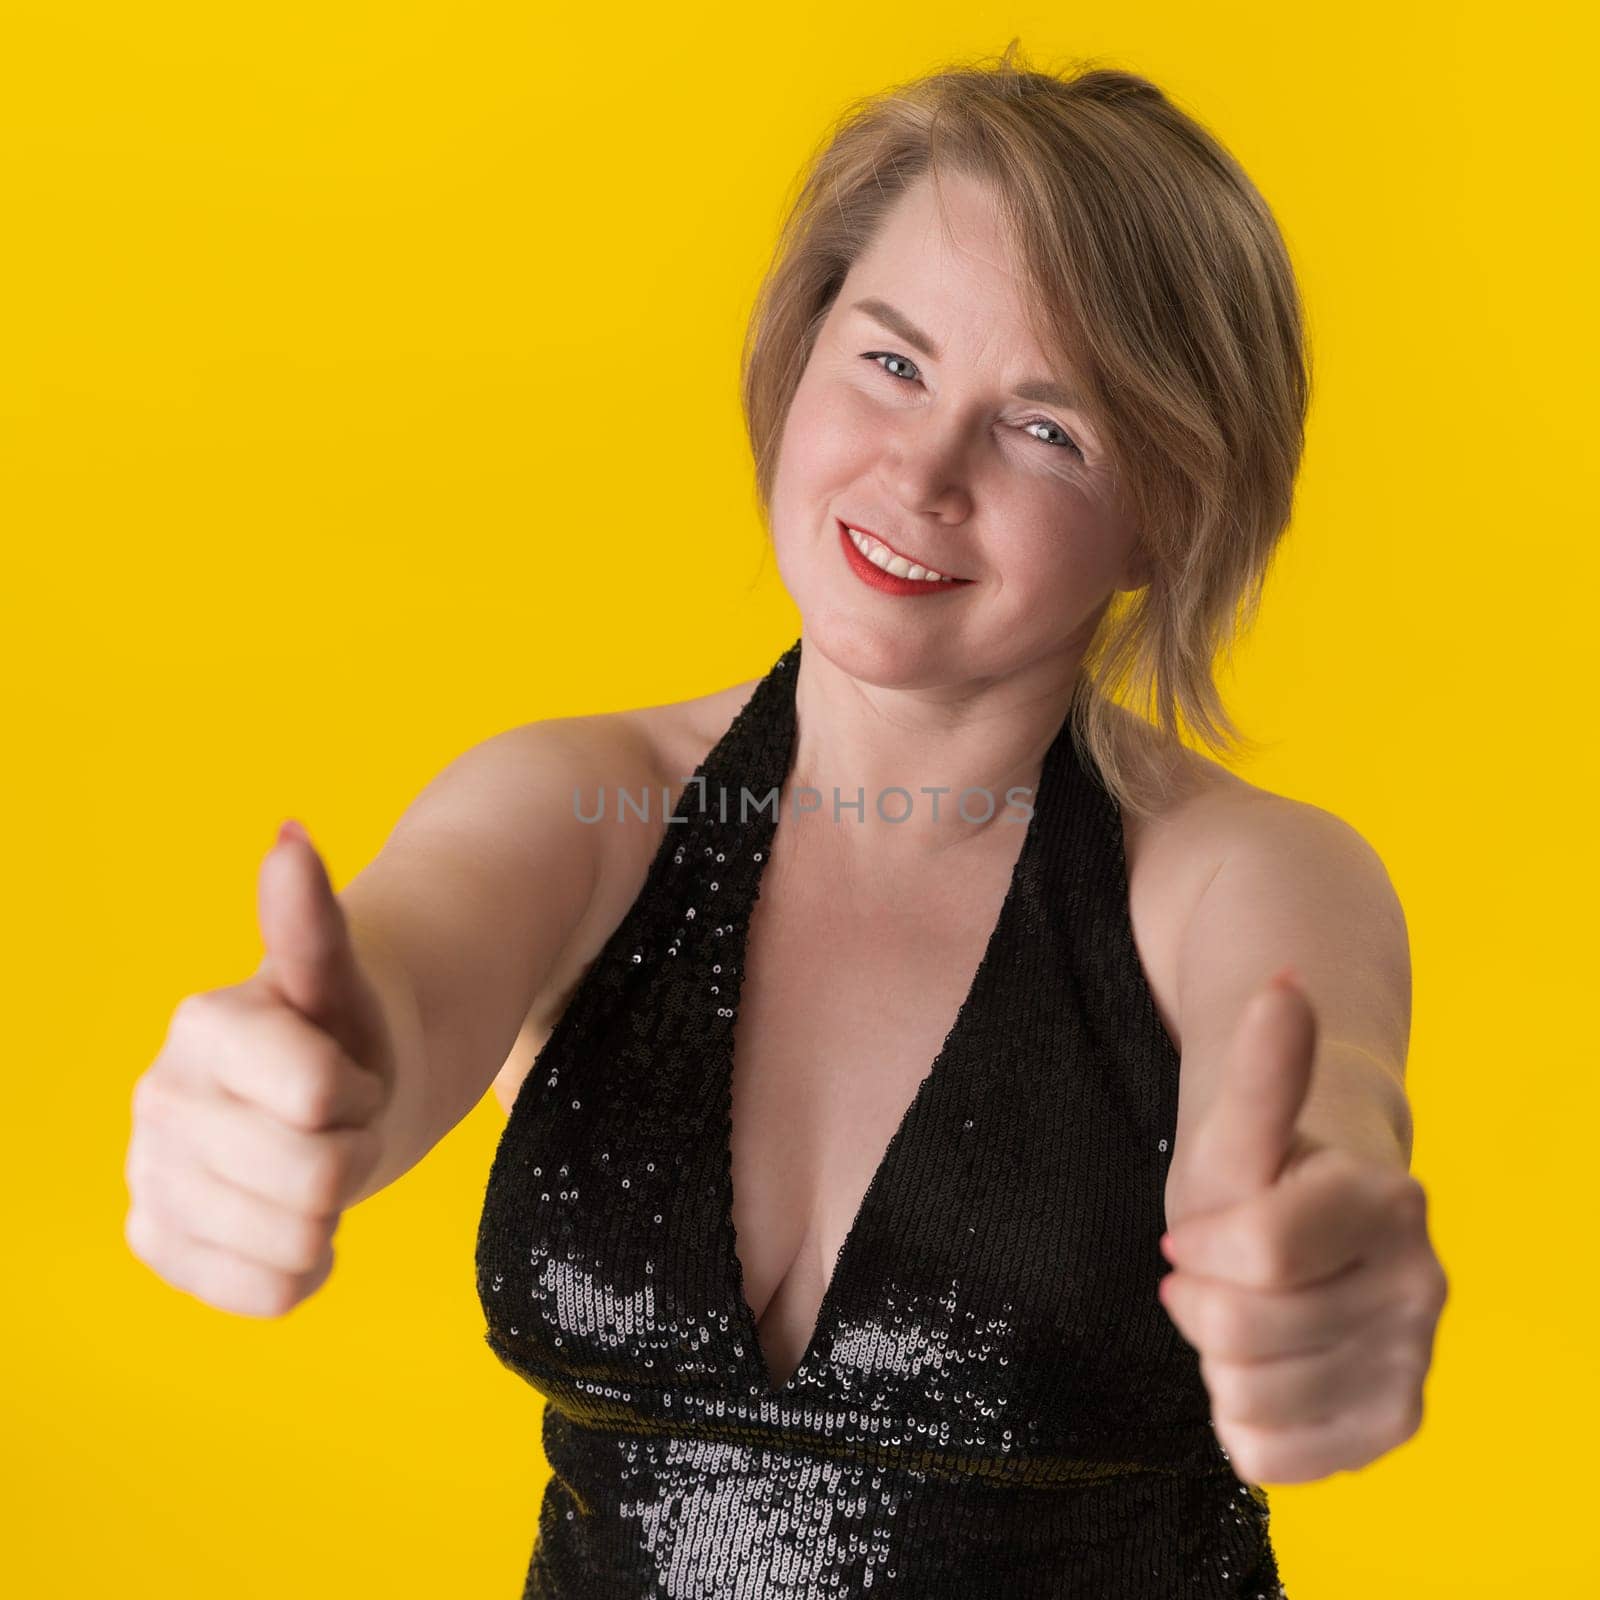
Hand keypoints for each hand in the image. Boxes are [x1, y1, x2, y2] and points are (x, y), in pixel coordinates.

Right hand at [124, 819, 395, 1316]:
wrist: (335, 1096)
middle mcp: (157, 1098)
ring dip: (334, 1207)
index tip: (348, 1072)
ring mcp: (149, 1175)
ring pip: (297, 1241)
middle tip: (339, 1120)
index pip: (323, 1095)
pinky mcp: (158, 1242)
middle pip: (320, 1175)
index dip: (362, 1090)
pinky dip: (306, 1264)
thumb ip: (312, 921)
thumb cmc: (350, 1029)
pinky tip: (294, 1217)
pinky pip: (269, 1293)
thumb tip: (290, 837)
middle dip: (355, 1149)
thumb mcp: (347, 980)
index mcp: (203, 1025)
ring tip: (312, 1158)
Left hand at [1157, 967, 1447, 1483]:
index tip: (1197, 1226)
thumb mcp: (1238, 1124)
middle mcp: (1423, 1284)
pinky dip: (1238, 1417)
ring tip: (1245, 1310)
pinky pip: (1270, 1458)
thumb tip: (1282, 982)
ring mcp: (1415, 1362)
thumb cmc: (1262, 1168)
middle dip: (1199, 1296)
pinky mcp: (1393, 1425)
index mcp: (1388, 1200)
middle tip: (1217, 1271)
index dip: (1197, 1243)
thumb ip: (1261, 1067)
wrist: (1305, 1225)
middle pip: (1241, 1329)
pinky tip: (1261, 1366)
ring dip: (1216, 1355)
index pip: (1258, 1253)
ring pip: (1248, 1396)